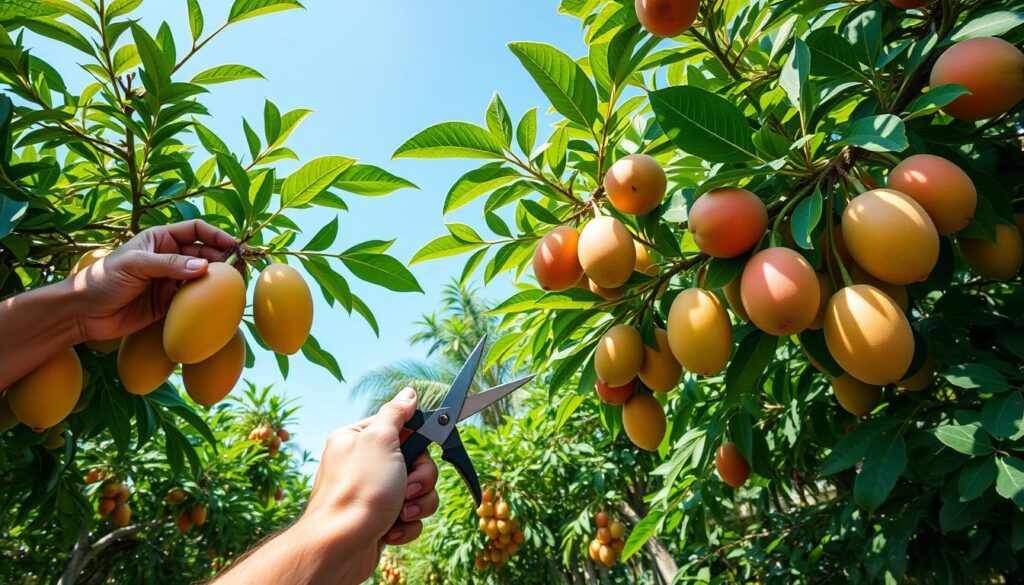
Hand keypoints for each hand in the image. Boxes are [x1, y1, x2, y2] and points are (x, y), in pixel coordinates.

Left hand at [68, 219, 237, 341]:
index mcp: (161, 239)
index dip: (217, 235)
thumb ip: (171, 264)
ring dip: (217, 281)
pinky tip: (216, 304)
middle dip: (223, 259)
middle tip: (240, 270)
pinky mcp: (169, 304)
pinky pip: (193, 299)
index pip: (196, 230)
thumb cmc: (104, 279)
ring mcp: (170, 281)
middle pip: (205, 253)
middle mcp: (169, 258)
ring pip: (202, 277)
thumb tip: (205, 266)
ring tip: (234, 287)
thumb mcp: (137, 266)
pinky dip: (206, 301)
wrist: (83, 313)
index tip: (235, 245)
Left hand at [212, 388, 439, 584]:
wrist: (340, 547)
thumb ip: (396, 413)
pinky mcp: (381, 520)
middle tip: (408, 486)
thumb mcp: (379, 440)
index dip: (417, 442)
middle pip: (416, 461)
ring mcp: (373, 494)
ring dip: (417, 503)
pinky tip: (391, 530)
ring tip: (400, 512)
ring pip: (417, 490)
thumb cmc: (358, 492)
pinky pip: (410, 516)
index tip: (422, 450)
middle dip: (421, 478)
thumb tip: (408, 393)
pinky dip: (407, 524)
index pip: (401, 428)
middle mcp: (364, 464)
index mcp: (358, 439)